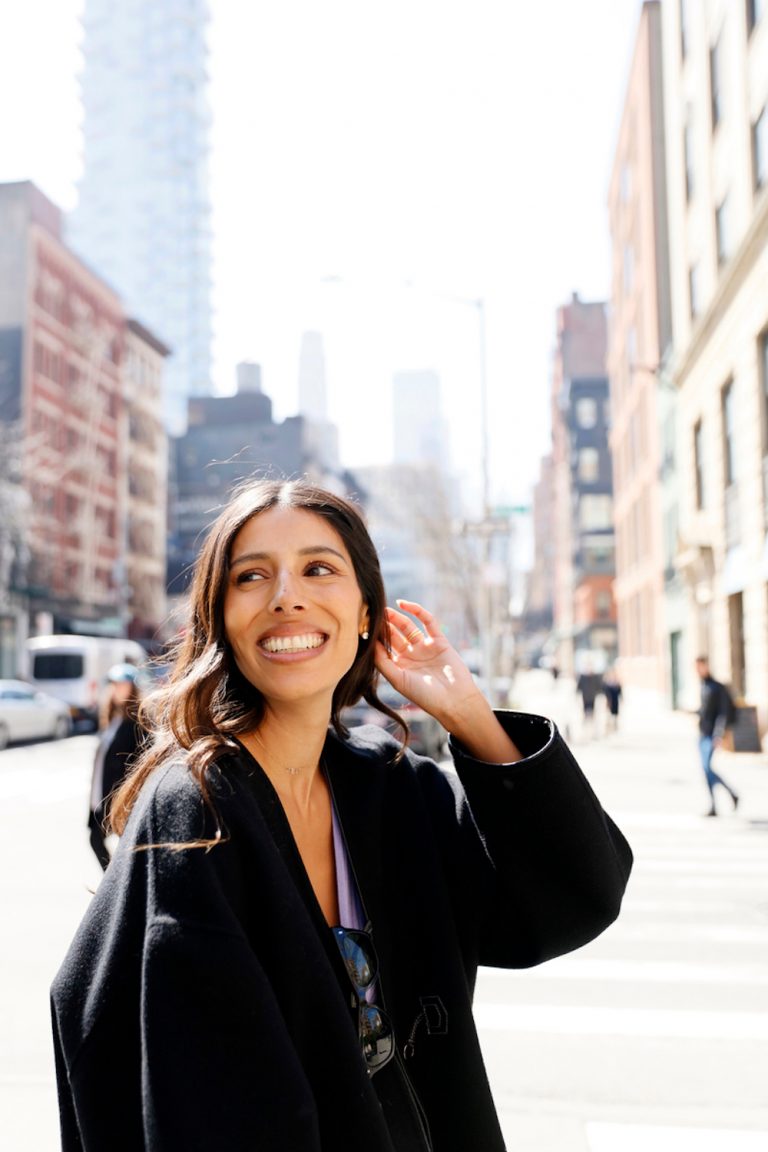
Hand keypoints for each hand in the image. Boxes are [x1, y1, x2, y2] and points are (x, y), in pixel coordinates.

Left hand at [374, 600, 480, 728]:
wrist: (454, 700)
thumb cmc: (425, 695)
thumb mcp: (398, 680)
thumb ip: (383, 663)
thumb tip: (370, 644)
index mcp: (400, 666)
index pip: (384, 647)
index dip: (374, 637)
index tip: (362, 627)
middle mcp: (411, 655)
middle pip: (394, 635)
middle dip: (384, 625)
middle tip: (372, 614)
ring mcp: (425, 647)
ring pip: (408, 627)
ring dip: (396, 617)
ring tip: (385, 610)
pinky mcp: (439, 640)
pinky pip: (427, 621)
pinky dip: (416, 611)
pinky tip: (403, 604)